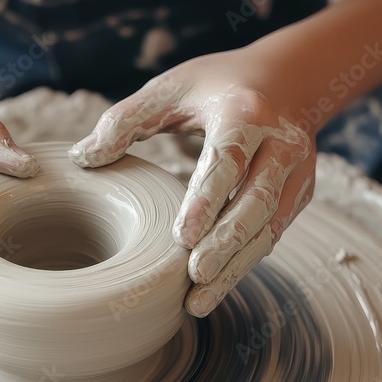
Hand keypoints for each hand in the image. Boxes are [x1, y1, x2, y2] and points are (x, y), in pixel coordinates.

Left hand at [69, 52, 314, 316]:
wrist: (287, 81)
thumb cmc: (217, 87)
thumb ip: (124, 120)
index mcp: (245, 114)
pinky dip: (245, 263)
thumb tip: (82, 158)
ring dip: (237, 266)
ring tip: (200, 300)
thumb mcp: (170, 88)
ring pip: (269, 228)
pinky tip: (215, 288)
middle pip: (256, 202)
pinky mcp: (299, 196)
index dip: (208, 199)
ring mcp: (296, 174)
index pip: (228, 161)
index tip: (184, 236)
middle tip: (195, 277)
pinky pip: (272, 235)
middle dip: (227, 243)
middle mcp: (281, 145)